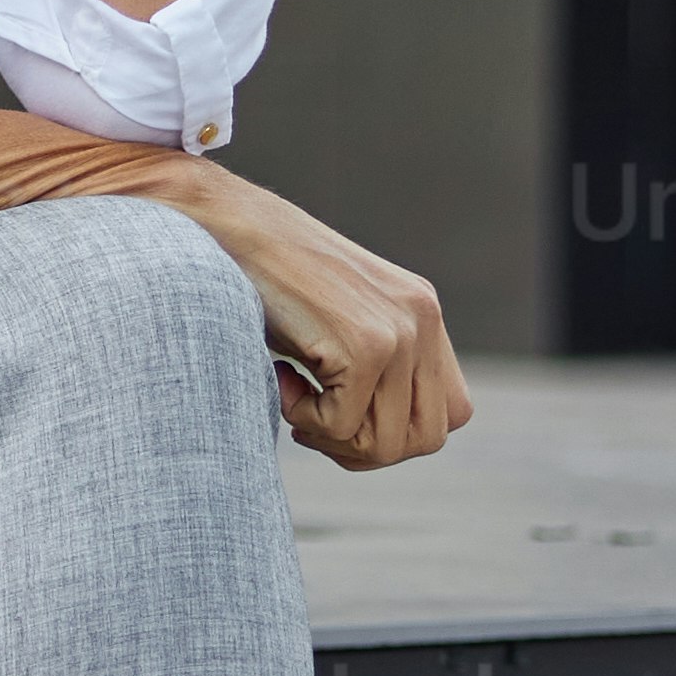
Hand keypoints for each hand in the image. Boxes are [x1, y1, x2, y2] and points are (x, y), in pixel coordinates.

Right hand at [170, 164, 472, 470]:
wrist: (225, 225)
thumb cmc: (265, 278)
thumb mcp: (336, 320)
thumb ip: (376, 366)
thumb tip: (383, 444)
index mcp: (423, 313)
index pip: (450, 414)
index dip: (397, 432)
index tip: (343, 416)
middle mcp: (423, 319)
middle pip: (427, 438)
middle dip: (366, 449)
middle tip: (314, 418)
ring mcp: (399, 331)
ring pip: (386, 443)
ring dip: (331, 437)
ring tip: (294, 392)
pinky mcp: (365, 344)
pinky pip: (342, 426)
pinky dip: (303, 418)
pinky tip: (280, 375)